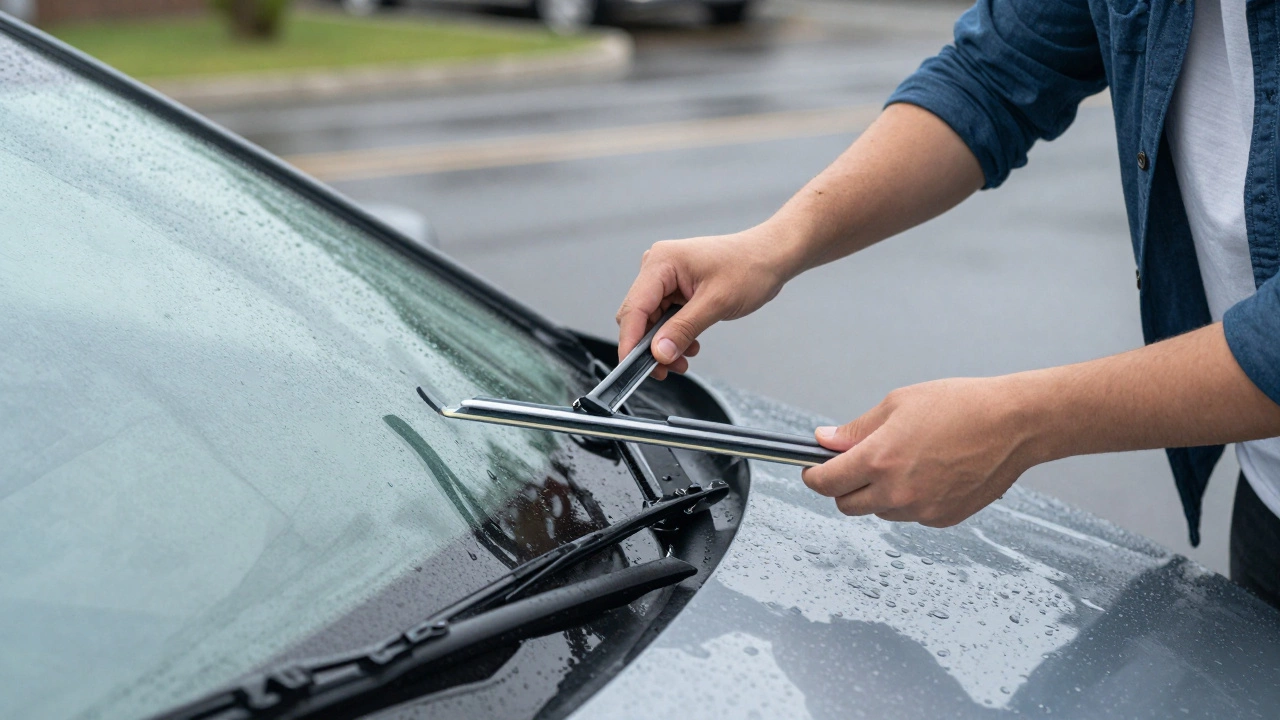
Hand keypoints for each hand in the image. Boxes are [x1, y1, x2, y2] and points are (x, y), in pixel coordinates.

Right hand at [616, 225, 799, 379]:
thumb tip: (658, 353)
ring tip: (684, 360)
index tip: (632, 368)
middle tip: (667, 369)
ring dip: (664, 344)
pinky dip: (673, 335)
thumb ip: (683, 330)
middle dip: (650, 347)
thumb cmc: (749, 267)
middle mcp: (658, 267)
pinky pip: (664, 318)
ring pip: (651, 321)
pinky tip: (690, 344)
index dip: (630, 341)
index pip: (633, 308)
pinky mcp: (675, 288)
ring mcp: (666, 278)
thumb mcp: (716, 303)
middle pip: (638, 317)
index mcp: (661, 262)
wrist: (771, 257)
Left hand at [801, 377, 1041, 526]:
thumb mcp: (897, 406)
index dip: (813, 476)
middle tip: (853, 464)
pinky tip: (927, 473)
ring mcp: (921, 511)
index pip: (826, 483)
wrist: (1013, 424)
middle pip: (847, 505)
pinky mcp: (943, 519)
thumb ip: (856, 430)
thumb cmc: (960, 406)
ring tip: (903, 461)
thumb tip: (826, 440)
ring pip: (879, 511)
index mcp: (879, 460)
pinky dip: (908, 500)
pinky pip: (910, 515)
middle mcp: (897, 492)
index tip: (813, 469)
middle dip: (843, 486)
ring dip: (877, 493)